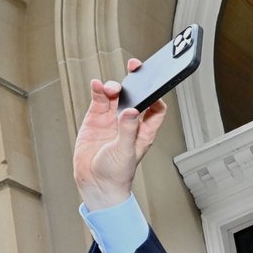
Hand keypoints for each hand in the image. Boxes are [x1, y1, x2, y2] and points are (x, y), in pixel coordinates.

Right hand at [72, 58, 166, 210]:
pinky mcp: (96, 120)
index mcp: (144, 132)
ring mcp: (112, 120)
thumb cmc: (116, 175)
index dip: (157, 96)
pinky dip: (98, 91)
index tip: (154, 84)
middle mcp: (130, 124)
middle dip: (136, 82)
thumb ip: (127, 131)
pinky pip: (99, 100)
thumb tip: (132, 111)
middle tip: (134, 68)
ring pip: (117, 96)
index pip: (156, 109)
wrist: (95, 184)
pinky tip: (96, 85)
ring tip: (109, 88)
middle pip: (136, 97)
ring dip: (114, 87)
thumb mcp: (124, 152)